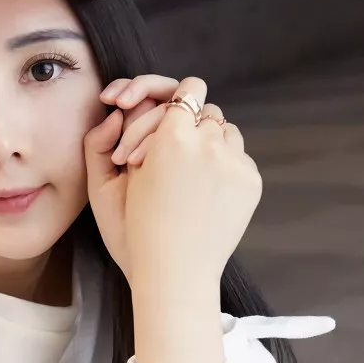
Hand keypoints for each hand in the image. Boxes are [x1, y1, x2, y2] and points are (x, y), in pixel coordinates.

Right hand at [84, 74, 260, 282]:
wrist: (175, 272)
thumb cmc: (137, 230)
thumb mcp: (113, 182)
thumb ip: (122, 134)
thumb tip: (136, 111)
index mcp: (172, 139)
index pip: (186, 90)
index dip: (176, 98)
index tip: (164, 113)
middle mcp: (208, 144)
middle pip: (205, 112)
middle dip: (187, 128)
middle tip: (167, 155)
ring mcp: (235, 162)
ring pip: (226, 131)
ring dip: (208, 143)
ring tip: (187, 172)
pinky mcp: (250, 181)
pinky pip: (238, 157)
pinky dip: (223, 166)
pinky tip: (204, 190)